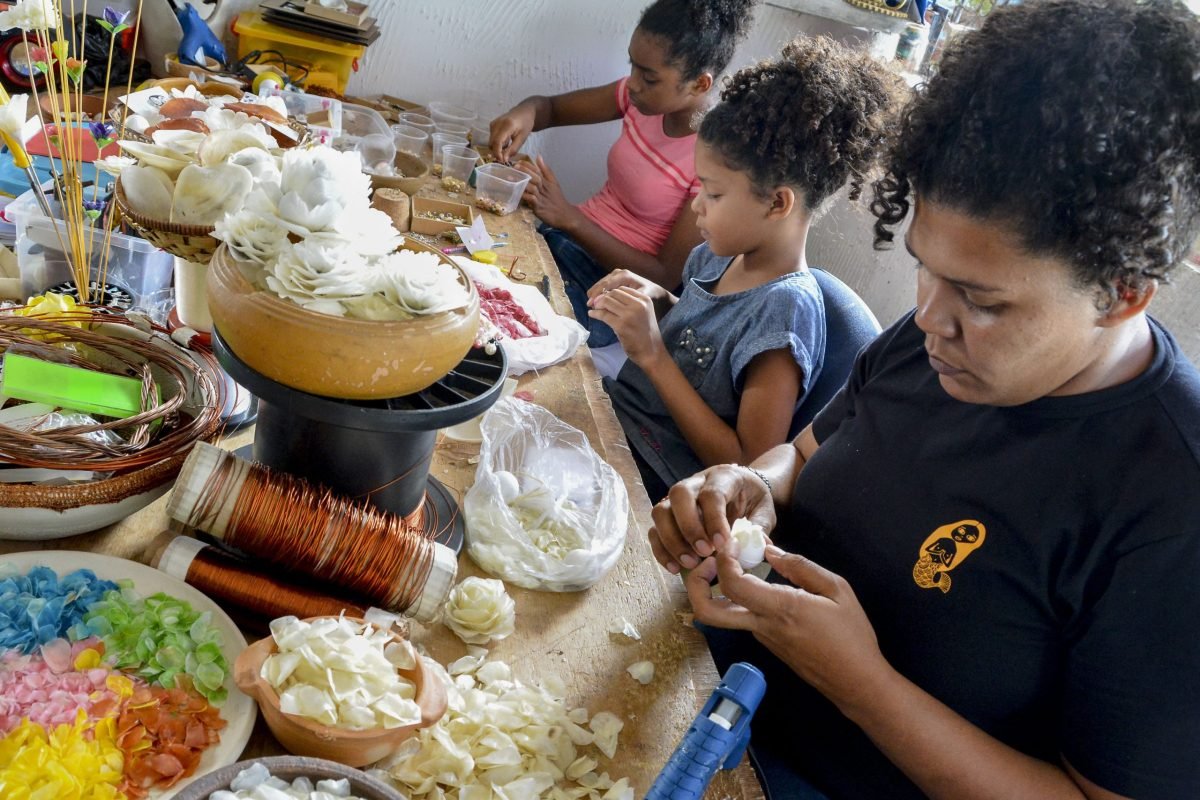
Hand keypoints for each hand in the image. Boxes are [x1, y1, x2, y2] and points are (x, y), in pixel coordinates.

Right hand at [489, 104, 535, 161]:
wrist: (523, 112)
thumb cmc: (525, 124)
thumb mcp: (522, 138)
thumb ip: (513, 149)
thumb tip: (504, 160)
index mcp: (507, 125)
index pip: (497, 142)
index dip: (497, 153)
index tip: (502, 161)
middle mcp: (497, 124)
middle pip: (492, 143)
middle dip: (498, 152)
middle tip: (507, 157)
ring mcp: (493, 124)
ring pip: (491, 142)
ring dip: (498, 148)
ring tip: (509, 146)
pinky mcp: (492, 125)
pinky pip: (492, 138)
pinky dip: (498, 143)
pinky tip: (506, 141)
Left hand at [519, 156, 577, 228]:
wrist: (564, 215)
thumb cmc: (557, 198)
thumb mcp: (554, 182)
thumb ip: (546, 170)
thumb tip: (538, 156)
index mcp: (547, 182)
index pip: (538, 171)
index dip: (529, 166)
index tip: (519, 161)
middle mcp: (544, 189)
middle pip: (535, 178)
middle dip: (525, 171)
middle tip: (515, 167)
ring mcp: (542, 198)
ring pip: (532, 188)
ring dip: (522, 183)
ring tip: (511, 178)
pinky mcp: (539, 208)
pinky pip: (531, 200)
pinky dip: (526, 196)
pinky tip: (518, 193)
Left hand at [586, 286, 664, 365]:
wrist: (652, 352)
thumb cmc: (645, 334)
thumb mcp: (642, 313)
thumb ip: (629, 304)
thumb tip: (605, 298)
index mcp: (645, 299)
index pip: (622, 289)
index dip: (610, 293)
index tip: (603, 298)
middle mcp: (638, 304)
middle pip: (614, 293)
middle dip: (602, 297)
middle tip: (595, 303)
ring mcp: (630, 315)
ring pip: (607, 301)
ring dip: (597, 304)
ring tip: (594, 308)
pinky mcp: (621, 325)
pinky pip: (603, 315)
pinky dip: (595, 314)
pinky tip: (592, 314)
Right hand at [587, 269, 667, 303]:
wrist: (654, 289)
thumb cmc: (649, 293)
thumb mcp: (642, 295)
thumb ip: (630, 297)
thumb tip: (618, 300)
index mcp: (625, 275)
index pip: (608, 284)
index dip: (599, 293)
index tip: (593, 302)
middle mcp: (620, 272)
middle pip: (603, 282)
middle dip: (595, 293)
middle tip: (589, 303)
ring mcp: (616, 274)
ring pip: (602, 283)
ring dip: (595, 292)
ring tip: (590, 303)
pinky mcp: (615, 278)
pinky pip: (604, 284)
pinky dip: (599, 291)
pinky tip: (595, 300)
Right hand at [649, 465, 774, 572]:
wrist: (745, 491)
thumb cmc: (754, 501)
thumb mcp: (765, 511)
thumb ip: (759, 527)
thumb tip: (755, 545)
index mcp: (724, 476)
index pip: (712, 493)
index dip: (714, 520)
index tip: (721, 544)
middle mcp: (696, 481)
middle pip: (679, 494)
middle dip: (689, 527)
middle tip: (704, 552)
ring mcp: (677, 497)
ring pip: (660, 511)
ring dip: (672, 540)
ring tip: (690, 563)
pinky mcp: (668, 514)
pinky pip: (655, 529)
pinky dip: (661, 550)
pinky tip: (675, 568)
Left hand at [687, 546, 888, 709]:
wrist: (855, 681)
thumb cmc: (851, 635)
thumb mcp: (837, 590)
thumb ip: (801, 567)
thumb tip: (769, 552)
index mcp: (780, 609)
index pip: (732, 584)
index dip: (723, 560)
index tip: (732, 542)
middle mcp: (761, 625)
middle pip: (706, 611)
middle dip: (695, 584)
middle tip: (710, 560)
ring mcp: (760, 637)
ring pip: (723, 613)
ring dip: (716, 587)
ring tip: (734, 563)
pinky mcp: (766, 642)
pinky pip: (742, 617)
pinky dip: (737, 596)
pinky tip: (755, 579)